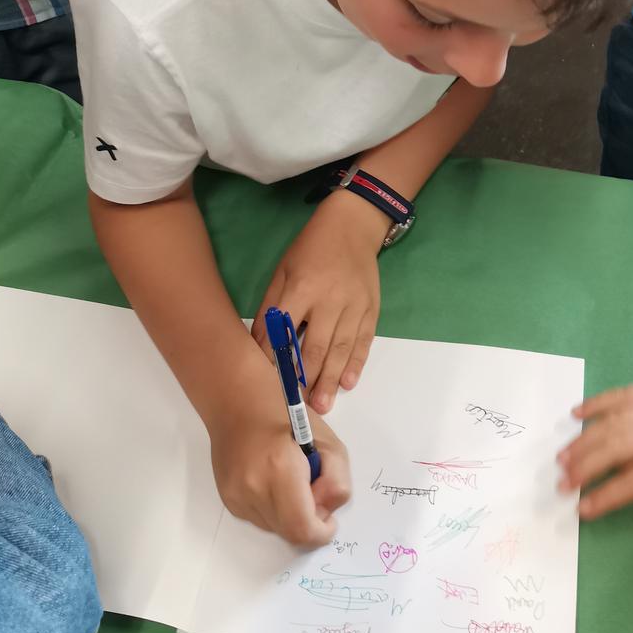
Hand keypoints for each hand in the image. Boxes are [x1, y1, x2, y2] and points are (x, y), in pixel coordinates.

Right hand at [208, 379, 350, 547]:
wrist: (237, 400)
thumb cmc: (287, 413)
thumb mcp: (329, 442)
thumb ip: (336, 482)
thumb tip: (324, 512)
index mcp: (280, 469)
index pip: (301, 528)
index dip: (321, 533)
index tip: (329, 521)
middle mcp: (253, 488)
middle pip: (289, 533)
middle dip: (308, 522)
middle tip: (312, 493)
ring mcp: (236, 496)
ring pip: (275, 529)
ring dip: (291, 516)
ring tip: (290, 482)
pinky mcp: (228, 499)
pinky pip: (260, 519)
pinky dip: (274, 509)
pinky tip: (272, 481)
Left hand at [252, 192, 386, 413]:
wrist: (353, 226)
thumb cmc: (310, 249)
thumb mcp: (282, 270)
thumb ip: (272, 305)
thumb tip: (261, 343)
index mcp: (302, 287)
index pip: (285, 328)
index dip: (275, 356)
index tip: (267, 381)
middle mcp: (330, 299)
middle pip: (317, 345)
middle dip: (307, 378)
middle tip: (299, 406)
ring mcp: (354, 305)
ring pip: (342, 348)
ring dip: (331, 379)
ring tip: (322, 404)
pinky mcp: (371, 309)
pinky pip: (364, 341)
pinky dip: (356, 363)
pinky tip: (349, 382)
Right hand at [556, 364, 632, 544]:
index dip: (606, 496)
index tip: (583, 510)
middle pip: (613, 450)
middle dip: (583, 468)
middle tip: (560, 484)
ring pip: (611, 423)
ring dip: (583, 440)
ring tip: (562, 456)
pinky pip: (621, 394)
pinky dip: (598, 402)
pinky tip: (578, 411)